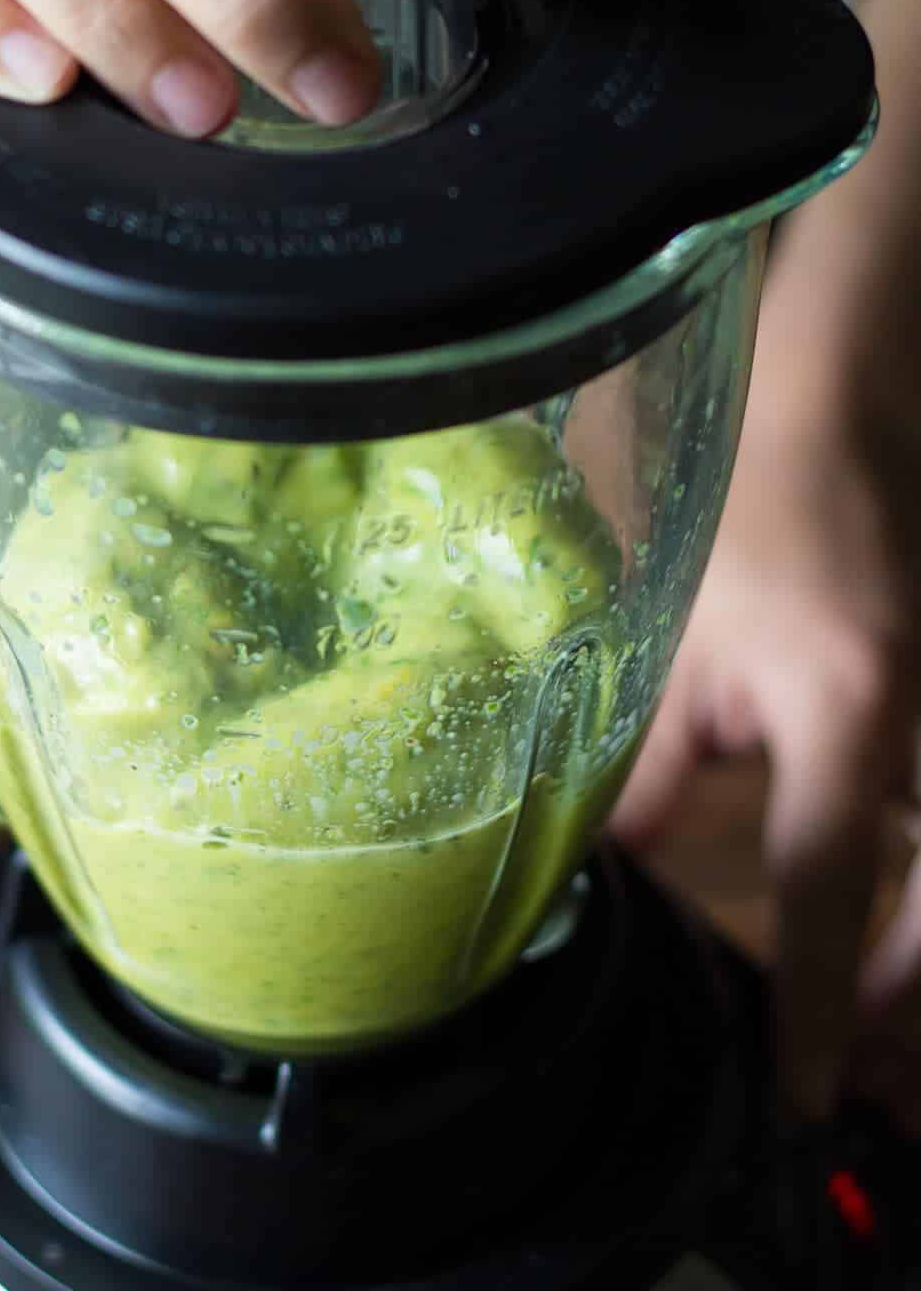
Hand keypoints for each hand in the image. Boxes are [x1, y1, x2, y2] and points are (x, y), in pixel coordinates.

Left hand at [611, 290, 920, 1129]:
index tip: (803, 1093)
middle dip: (911, 1014)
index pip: (830, 891)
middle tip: (866, 1093)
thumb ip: (648, 766)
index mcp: (850, 713)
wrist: (844, 410)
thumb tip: (613, 870)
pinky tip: (896, 931)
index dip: (812, 1004)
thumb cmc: (748, 514)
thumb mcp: (680, 644)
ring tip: (884, 1045)